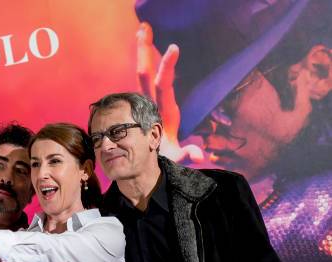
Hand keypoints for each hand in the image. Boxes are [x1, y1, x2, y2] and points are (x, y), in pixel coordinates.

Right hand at [136, 22, 203, 162]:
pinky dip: (140, 64)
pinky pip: (141, 81)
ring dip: (142, 51)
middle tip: (145, 26)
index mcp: (166, 109)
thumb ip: (188, 154)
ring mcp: (150, 101)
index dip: (168, 67)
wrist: (165, 158)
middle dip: (146, 50)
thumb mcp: (177, 157)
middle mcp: (159, 101)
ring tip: (141, 28)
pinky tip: (139, 49)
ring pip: (144, 73)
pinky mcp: (144, 103)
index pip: (165, 84)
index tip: (174, 47)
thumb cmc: (170, 156)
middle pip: (149, 73)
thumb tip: (199, 157)